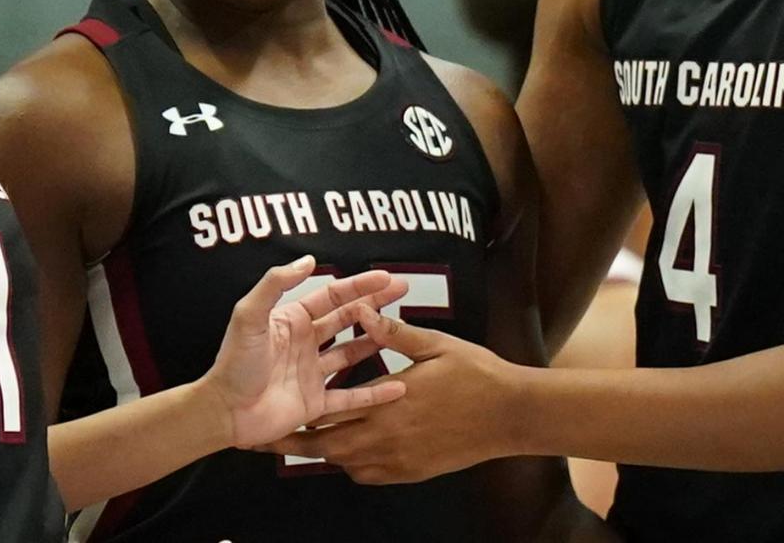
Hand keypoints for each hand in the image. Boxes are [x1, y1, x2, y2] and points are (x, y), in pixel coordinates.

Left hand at [203, 256, 410, 448]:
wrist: (224, 411)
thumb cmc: (233, 362)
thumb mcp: (249, 315)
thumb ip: (275, 284)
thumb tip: (308, 259)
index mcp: (292, 320)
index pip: (332, 297)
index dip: (359, 285)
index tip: (386, 276)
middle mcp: (305, 343)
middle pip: (347, 319)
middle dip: (374, 304)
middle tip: (402, 290)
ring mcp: (312, 373)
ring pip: (352, 353)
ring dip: (375, 341)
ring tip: (401, 331)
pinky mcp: (316, 402)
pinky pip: (350, 396)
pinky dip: (375, 393)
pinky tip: (398, 388)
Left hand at [259, 304, 524, 482]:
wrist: (511, 415)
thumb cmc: (476, 374)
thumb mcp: (435, 345)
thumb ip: (393, 332)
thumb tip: (359, 309)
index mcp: (387, 401)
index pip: (330, 411)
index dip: (300, 413)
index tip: (276, 411)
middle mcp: (387, 437)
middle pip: (329, 447)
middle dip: (299, 442)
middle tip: (271, 440)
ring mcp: (400, 460)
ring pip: (347, 463)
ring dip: (328, 453)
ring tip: (307, 442)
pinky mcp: (413, 472)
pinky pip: (370, 476)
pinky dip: (354, 465)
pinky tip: (352, 451)